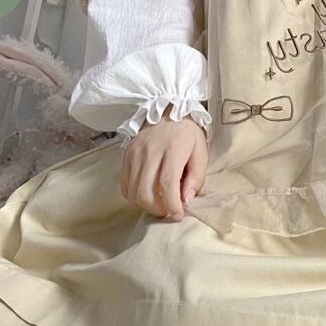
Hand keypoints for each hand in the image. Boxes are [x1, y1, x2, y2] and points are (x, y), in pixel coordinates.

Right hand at [120, 106, 207, 220]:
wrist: (168, 109)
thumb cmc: (187, 133)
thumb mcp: (201, 151)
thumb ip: (196, 177)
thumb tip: (186, 199)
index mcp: (173, 148)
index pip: (167, 184)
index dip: (172, 205)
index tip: (177, 216)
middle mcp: (151, 151)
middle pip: (145, 192)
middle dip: (157, 209)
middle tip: (168, 209)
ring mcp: (135, 153)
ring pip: (132, 192)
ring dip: (145, 205)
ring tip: (158, 201)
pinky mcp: (126, 155)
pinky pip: (124, 185)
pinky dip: (134, 195)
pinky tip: (147, 192)